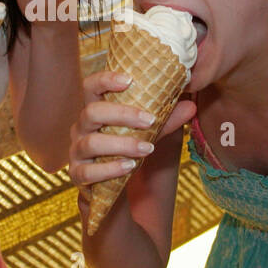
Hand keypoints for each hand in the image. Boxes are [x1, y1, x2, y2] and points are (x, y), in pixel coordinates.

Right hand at [67, 70, 194, 213]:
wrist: (110, 188)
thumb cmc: (126, 150)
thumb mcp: (146, 133)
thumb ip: (165, 120)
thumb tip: (191, 105)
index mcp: (95, 110)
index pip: (91, 86)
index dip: (105, 79)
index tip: (129, 80)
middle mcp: (81, 127)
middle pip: (91, 112)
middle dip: (122, 114)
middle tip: (150, 120)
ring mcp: (76, 151)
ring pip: (92, 143)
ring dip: (122, 144)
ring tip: (147, 148)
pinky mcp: (77, 174)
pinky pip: (88, 171)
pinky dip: (110, 168)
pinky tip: (130, 167)